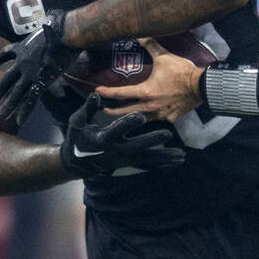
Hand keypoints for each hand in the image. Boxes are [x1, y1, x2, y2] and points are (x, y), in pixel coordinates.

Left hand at [0, 8, 75, 123]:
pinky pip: (30, 99)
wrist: (64, 33)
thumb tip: (55, 16)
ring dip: (7, 105)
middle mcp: (23, 62)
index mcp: (24, 47)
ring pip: (15, 92)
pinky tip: (17, 120)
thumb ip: (49, 22)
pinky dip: (24, 110)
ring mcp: (30, 73)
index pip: (7, 53)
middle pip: (7, 79)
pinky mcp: (40, 81)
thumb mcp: (51, 23)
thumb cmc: (61, 26)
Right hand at [60, 93, 185, 176]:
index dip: (129, 123)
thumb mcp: (77, 121)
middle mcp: (116, 151)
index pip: (118, 130)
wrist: (77, 163)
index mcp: (103, 138)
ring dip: (164, 157)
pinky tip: (177, 162)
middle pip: (137, 146)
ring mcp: (124, 160)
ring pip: (147, 158)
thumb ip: (87, 108)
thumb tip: (96, 94)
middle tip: (168, 134)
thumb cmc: (77, 138)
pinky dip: (162, 163)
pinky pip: (148, 164)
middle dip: (152, 140)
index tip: (141, 117)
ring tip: (181, 155)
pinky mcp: (129, 164)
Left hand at [94, 38, 203, 121]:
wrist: (202, 85)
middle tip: (104, 109)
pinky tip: (150, 114)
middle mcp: (150, 106)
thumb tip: (138, 33)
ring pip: (141, 119)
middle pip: (125, 112)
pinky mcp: (172, 118)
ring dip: (131, 117)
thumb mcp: (164, 56)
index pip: (120, 94)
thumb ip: (149, 44)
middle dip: (113, 112)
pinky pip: (158, 119)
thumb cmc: (182, 72)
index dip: (106, 93)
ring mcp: (161, 114)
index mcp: (145, 92)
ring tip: (124, 115)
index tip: (97, 91)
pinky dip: (152, 117)